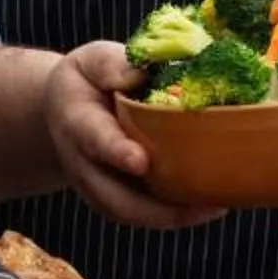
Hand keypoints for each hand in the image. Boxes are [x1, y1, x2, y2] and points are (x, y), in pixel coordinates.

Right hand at [43, 40, 224, 228]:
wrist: (63, 111)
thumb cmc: (86, 81)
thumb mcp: (92, 61)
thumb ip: (112, 65)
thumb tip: (141, 73)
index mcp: (77, 122)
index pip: (95, 140)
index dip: (117, 152)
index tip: (141, 161)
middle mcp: (83, 164)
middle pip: (113, 197)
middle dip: (155, 207)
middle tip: (202, 204)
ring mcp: (97, 186)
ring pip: (129, 213)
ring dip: (171, 217)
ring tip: (214, 208)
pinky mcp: (114, 197)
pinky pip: (141, 214)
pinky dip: (174, 216)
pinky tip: (208, 207)